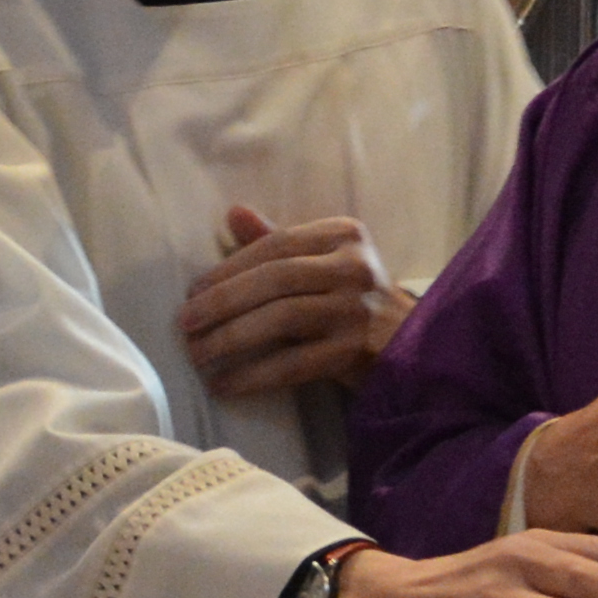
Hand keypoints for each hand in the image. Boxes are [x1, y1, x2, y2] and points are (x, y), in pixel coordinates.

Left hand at [179, 201, 407, 403]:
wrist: (411, 346)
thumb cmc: (356, 300)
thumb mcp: (325, 261)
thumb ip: (280, 241)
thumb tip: (233, 212)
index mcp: (345, 235)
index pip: (277, 245)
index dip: (228, 268)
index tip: (192, 291)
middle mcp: (356, 266)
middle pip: (276, 278)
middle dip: (223, 302)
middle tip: (185, 325)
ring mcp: (358, 309)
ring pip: (282, 318)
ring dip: (231, 338)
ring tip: (198, 355)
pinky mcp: (356, 352)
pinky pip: (294, 363)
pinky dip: (254, 375)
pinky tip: (225, 385)